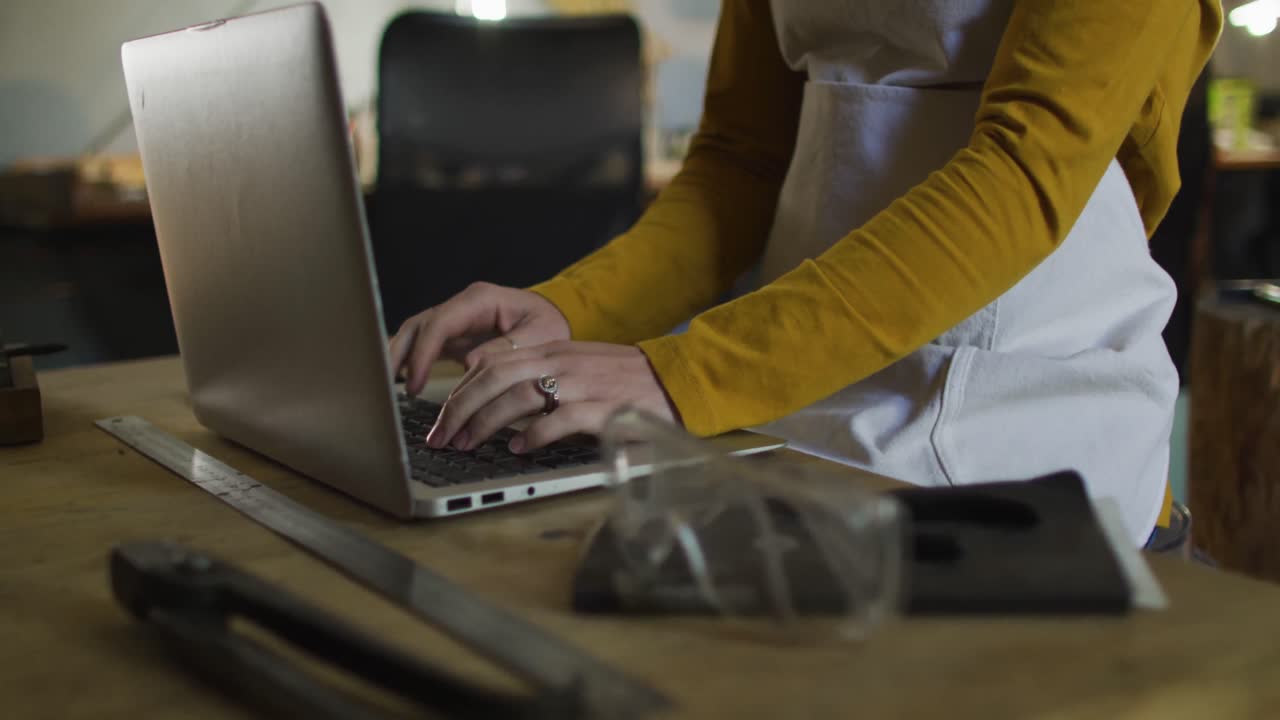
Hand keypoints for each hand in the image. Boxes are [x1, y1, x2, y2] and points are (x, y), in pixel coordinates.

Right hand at [388, 283, 569, 395]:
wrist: (553, 323)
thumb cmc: (549, 326)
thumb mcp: (540, 336)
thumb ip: (507, 348)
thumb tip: (471, 364)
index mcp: (481, 300)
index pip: (440, 322)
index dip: (423, 353)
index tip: (416, 383)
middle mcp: (462, 306)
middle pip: (418, 325)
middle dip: (400, 355)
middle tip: (390, 387)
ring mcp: (455, 320)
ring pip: (415, 335)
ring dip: (399, 359)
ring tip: (388, 389)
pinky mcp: (454, 337)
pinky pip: (424, 347)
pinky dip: (410, 364)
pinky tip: (402, 385)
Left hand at [425, 341, 678, 452]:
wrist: (678, 378)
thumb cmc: (625, 380)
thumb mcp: (577, 368)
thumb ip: (541, 379)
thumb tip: (498, 405)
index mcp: (552, 350)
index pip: (492, 363)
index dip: (460, 390)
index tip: (442, 418)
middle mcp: (562, 362)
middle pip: (494, 378)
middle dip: (460, 408)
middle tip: (442, 437)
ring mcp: (583, 384)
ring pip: (519, 396)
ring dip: (486, 422)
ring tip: (468, 444)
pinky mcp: (605, 409)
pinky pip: (561, 419)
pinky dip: (535, 434)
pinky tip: (519, 449)